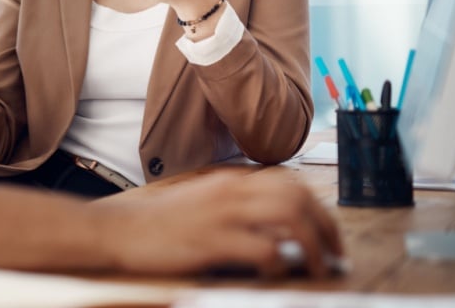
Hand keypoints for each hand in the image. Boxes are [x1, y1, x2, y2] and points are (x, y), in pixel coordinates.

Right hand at [97, 171, 343, 277]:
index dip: (319, 208)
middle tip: (335, 253)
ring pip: (291, 219)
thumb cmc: (158, 224)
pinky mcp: (212, 241)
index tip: (328, 233)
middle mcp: (231, 191)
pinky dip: (280, 263)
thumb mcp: (200, 203)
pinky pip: (264, 249)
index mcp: (230, 181)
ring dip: (314, 246)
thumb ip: (235, 207)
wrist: (119, 231)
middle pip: (300, 197)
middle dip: (327, 227)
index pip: (291, 182)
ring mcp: (222, 215)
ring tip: (319, 268)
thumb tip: (274, 228)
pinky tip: (276, 273)